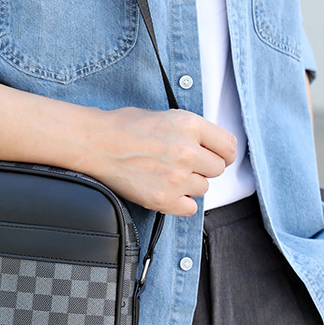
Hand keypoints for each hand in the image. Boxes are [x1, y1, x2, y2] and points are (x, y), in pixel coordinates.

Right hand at [83, 107, 237, 215]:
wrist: (95, 143)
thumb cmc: (123, 127)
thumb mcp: (165, 116)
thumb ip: (190, 132)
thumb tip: (207, 146)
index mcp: (190, 125)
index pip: (228, 146)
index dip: (223, 153)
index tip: (217, 156)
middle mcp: (187, 151)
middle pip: (217, 169)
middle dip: (203, 168)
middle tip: (183, 165)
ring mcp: (177, 177)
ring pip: (203, 189)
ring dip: (189, 185)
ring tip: (167, 176)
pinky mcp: (164, 199)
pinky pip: (190, 208)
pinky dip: (180, 203)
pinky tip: (166, 191)